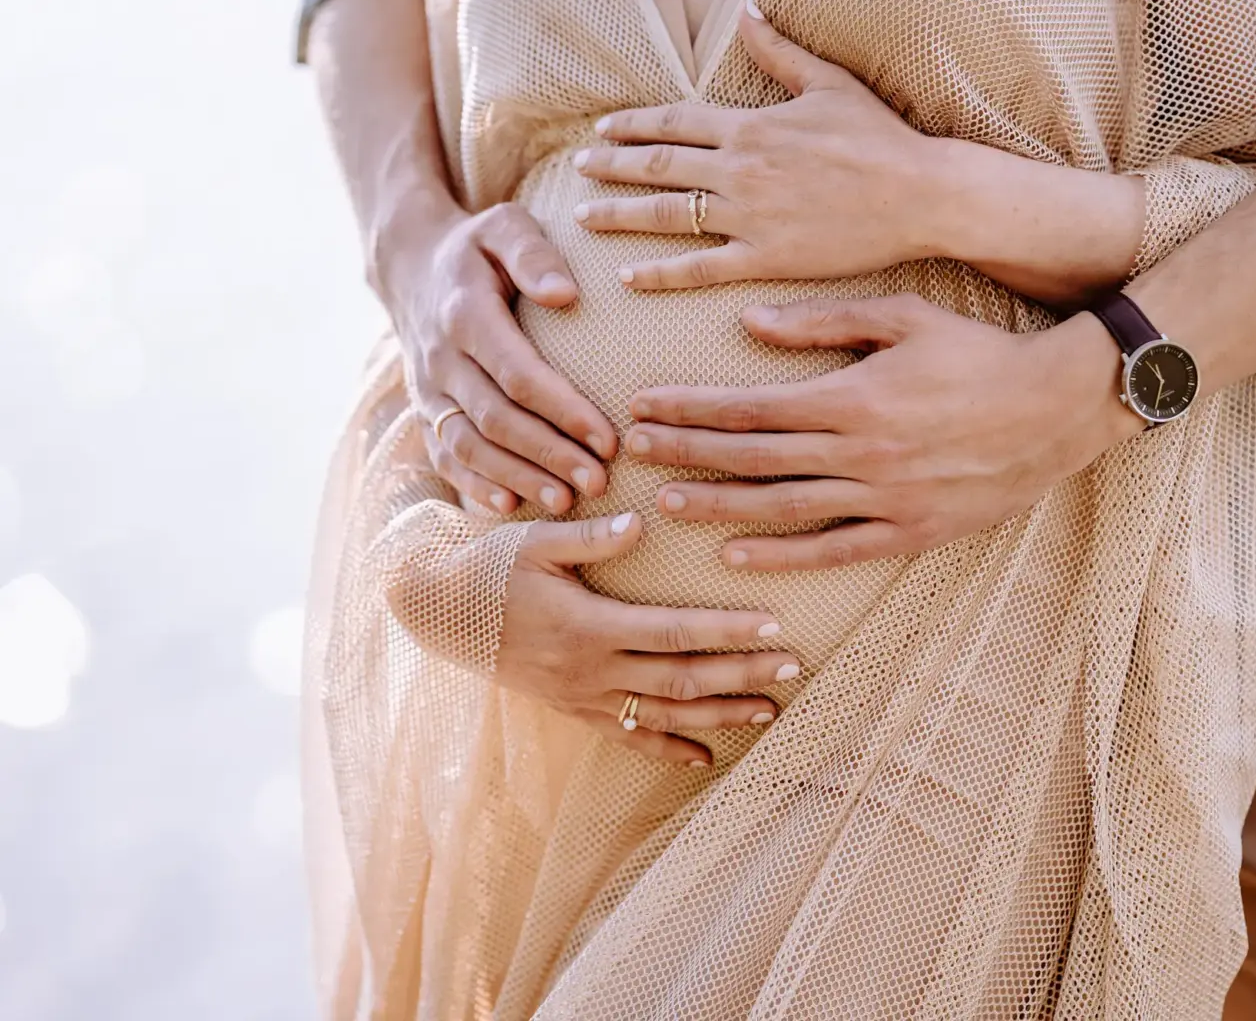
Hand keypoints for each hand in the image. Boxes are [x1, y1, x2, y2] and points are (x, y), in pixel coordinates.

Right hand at [377, 200, 618, 514]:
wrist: (411, 268)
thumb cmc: (479, 249)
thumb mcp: (505, 226)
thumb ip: (534, 254)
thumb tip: (565, 295)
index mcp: (465, 314)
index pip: (518, 374)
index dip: (563, 410)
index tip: (608, 439)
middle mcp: (439, 358)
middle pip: (497, 419)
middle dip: (549, 455)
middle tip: (599, 482)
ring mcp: (427, 391)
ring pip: (470, 446)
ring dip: (518, 477)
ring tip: (567, 502)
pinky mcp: (424, 412)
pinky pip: (445, 457)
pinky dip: (474, 486)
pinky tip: (510, 506)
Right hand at [388, 512, 794, 765]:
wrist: (437, 613)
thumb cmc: (488, 567)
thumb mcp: (535, 541)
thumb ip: (592, 537)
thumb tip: (642, 523)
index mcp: (589, 626)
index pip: (674, 631)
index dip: (727, 630)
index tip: (774, 625)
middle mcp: (592, 671)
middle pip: (683, 679)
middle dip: (742, 674)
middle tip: (794, 666)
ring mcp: (584, 698)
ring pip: (665, 715)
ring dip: (721, 714)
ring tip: (771, 709)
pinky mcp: (574, 710)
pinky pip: (629, 737)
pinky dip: (669, 749)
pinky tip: (706, 757)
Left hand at [569, 3, 941, 289]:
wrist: (920, 194)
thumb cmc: (881, 139)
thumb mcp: (829, 83)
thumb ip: (779, 52)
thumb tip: (745, 13)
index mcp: (752, 125)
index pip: (674, 122)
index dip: (634, 126)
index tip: (603, 130)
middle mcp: (741, 168)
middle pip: (659, 165)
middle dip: (612, 165)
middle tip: (578, 169)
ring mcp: (750, 215)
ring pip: (668, 214)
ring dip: (621, 214)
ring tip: (586, 217)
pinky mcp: (766, 257)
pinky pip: (701, 268)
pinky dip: (661, 273)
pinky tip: (629, 276)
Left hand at [624, 296, 1142, 569]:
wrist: (1057, 407)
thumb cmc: (979, 352)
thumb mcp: (903, 317)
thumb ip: (823, 323)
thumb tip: (751, 324)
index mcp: (852, 397)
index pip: (749, 407)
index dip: (691, 409)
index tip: (643, 406)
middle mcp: (859, 454)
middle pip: (751, 459)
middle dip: (686, 454)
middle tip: (632, 453)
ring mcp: (883, 499)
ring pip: (781, 510)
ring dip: (718, 507)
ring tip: (667, 505)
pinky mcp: (909, 531)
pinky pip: (834, 550)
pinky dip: (783, 557)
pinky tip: (737, 556)